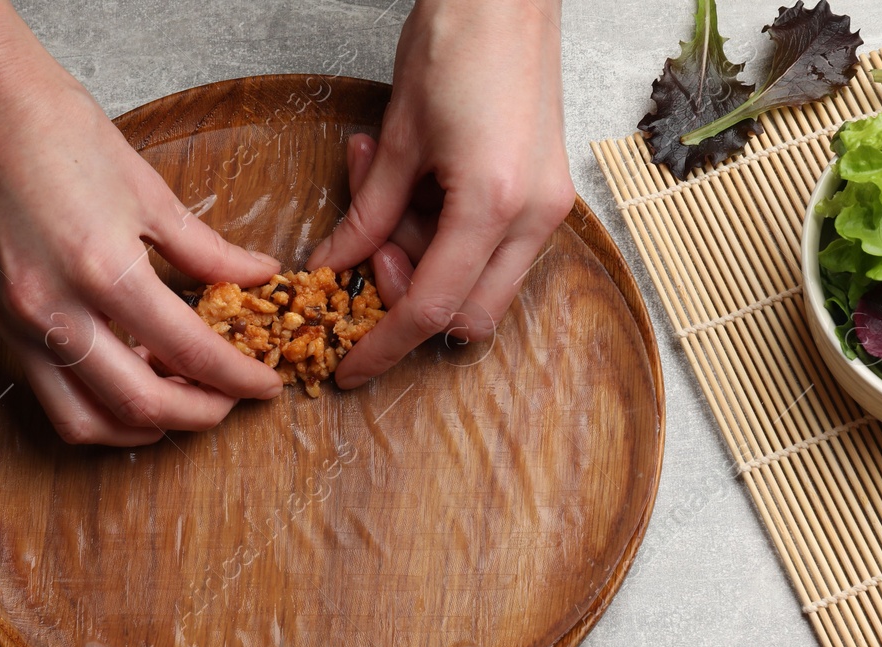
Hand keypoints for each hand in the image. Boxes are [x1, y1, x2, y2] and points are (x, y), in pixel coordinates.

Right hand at [0, 1, 282, 444]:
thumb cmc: (53, 123)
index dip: (237, 378)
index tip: (264, 384)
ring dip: (140, 426)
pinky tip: (126, 376)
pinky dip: (95, 404)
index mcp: (103, 268)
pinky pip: (50, 392)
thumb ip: (204, 248)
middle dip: (197, 414)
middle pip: (140, 404)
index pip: (189, 351)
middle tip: (228, 402)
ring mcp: (18, 323)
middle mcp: (55, 309)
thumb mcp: (144, 186)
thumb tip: (257, 276)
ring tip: (177, 399)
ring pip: (86, 421)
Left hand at [308, 0, 572, 388]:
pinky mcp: (547, 194)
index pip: (430, 307)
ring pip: (483, 287)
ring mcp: (548, 207)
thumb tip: (333, 268)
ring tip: (385, 192)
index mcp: (493, 205)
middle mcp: (534, 217)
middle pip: (469, 315)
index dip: (383, 346)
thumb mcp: (395, 139)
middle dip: (409, 303)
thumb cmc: (454, 43)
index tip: (349, 369)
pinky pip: (494, 250)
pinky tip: (419, 188)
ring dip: (425, 263)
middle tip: (368, 252)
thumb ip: (366, 216)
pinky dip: (448, 239)